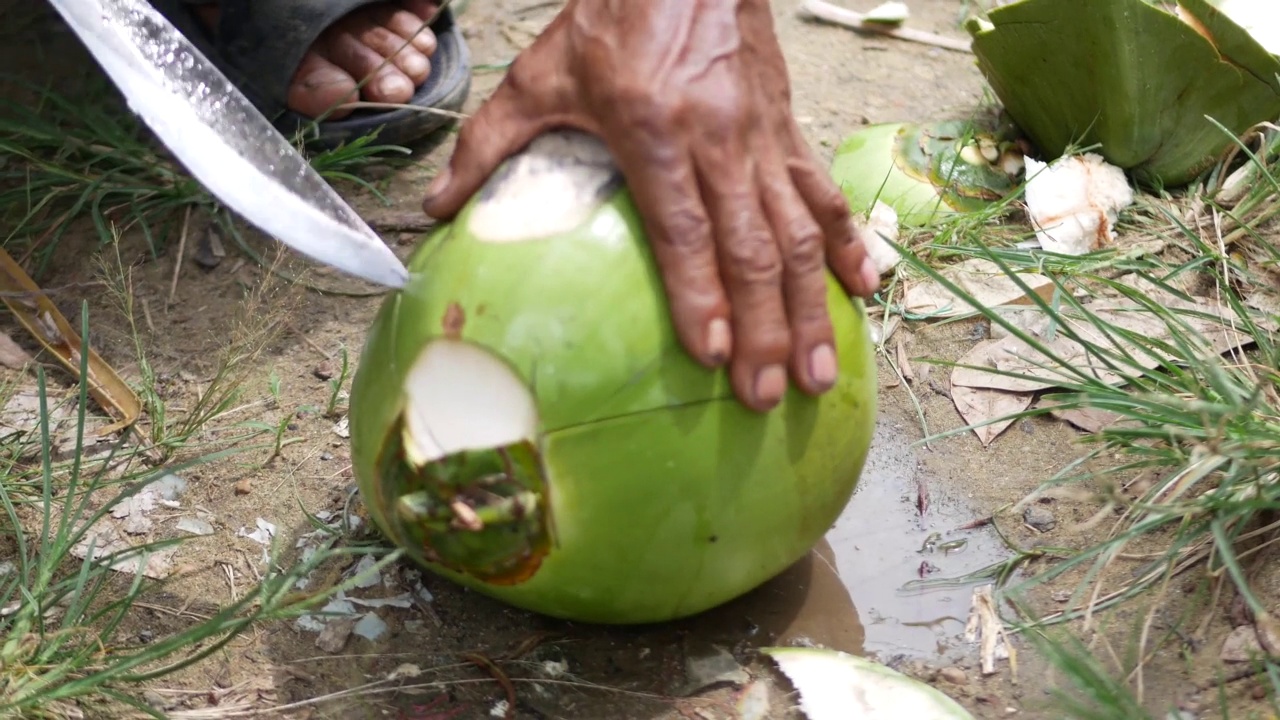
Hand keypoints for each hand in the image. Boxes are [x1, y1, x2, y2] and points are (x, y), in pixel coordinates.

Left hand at [422, 0, 879, 411]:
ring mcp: (762, 137)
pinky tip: (864, 291)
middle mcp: (718, 141)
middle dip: (764, 330)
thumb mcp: (537, 77)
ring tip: (818, 373)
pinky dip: (847, 243)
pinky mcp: (787, 129)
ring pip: (798, 233)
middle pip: (751, 249)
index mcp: (653, 132)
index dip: (700, 297)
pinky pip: (823, 192)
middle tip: (769, 397)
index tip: (714, 359)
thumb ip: (486, 147)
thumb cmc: (608, 21)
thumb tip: (433, 210)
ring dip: (810, 307)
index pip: (684, 231)